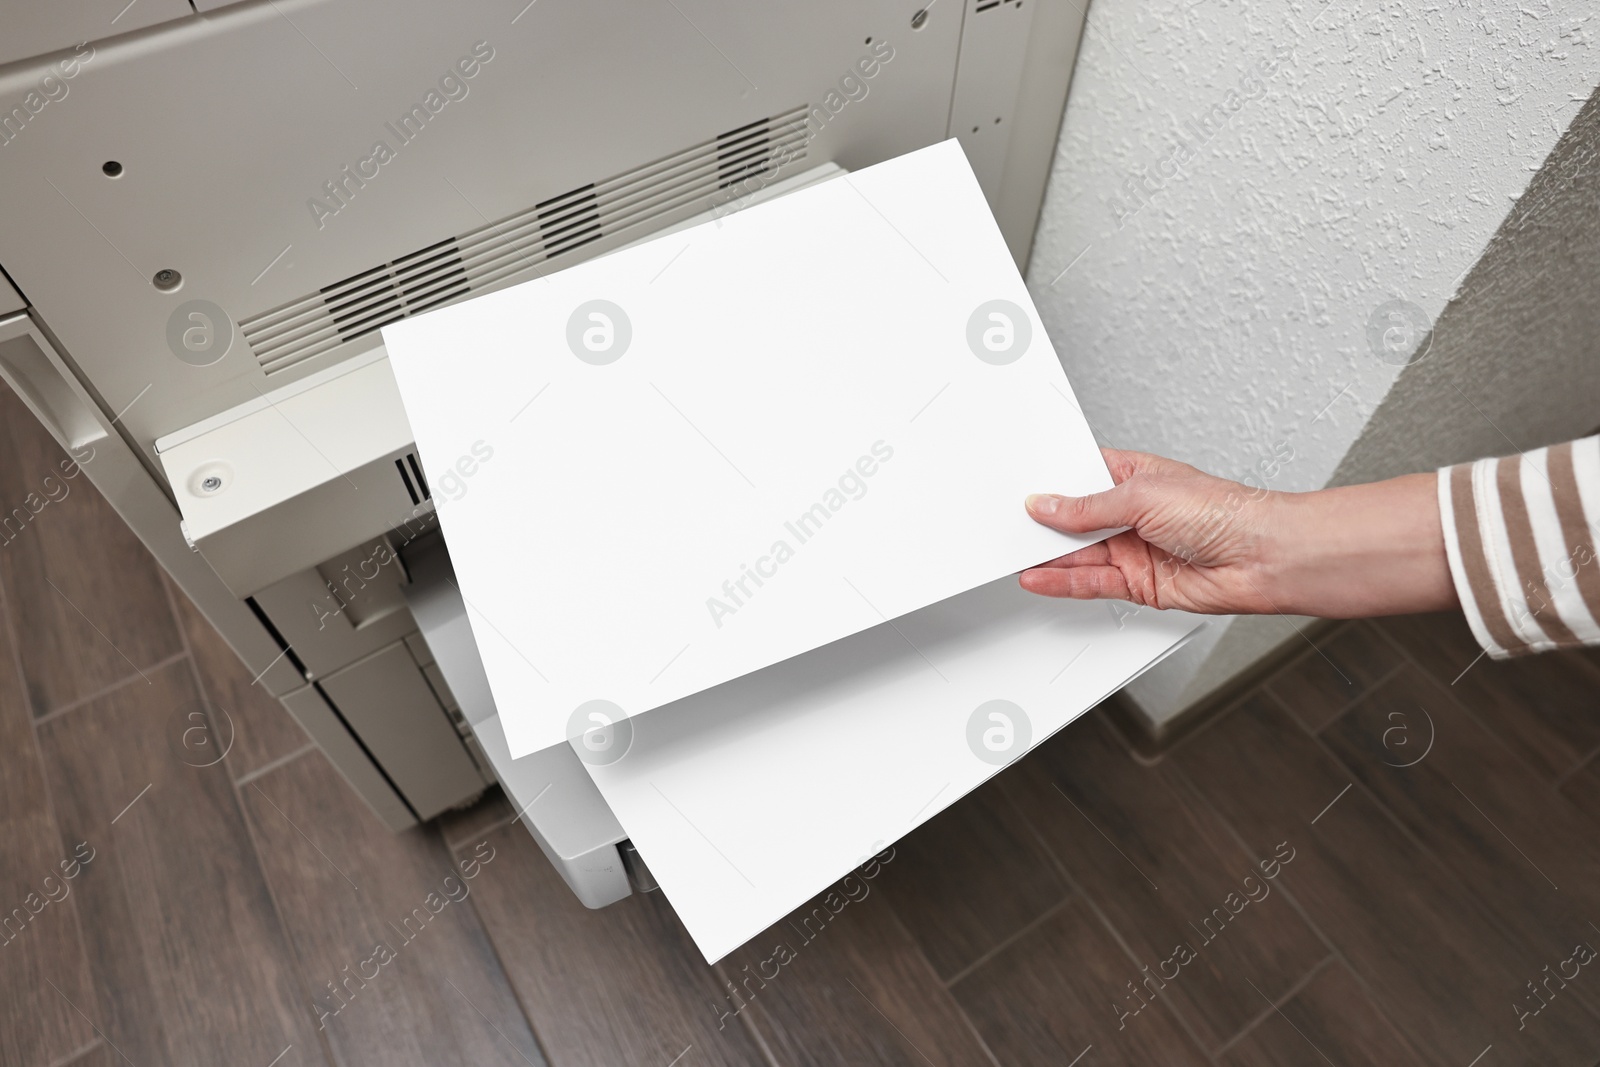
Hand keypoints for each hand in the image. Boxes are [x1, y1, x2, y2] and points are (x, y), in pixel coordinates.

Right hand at [1020, 448, 1456, 618]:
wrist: (1262, 558)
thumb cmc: (1225, 513)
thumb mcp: (1142, 495)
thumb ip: (1088, 507)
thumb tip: (1049, 505)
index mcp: (1135, 476)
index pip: (1080, 477)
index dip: (1051, 484)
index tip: (1020, 489)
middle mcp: (1133, 513)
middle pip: (1076, 519)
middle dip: (1045, 522)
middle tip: (1010, 524)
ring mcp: (1135, 549)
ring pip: (1080, 555)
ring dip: (1049, 556)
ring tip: (1016, 553)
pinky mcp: (1139, 584)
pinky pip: (1091, 583)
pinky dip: (1062, 582)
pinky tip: (1040, 578)